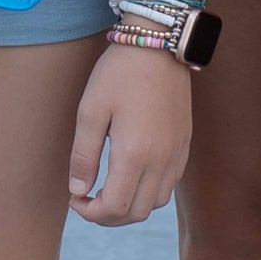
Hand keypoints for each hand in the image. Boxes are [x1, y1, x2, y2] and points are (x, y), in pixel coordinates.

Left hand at [68, 42, 191, 225]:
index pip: (115, 208)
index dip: (91, 213)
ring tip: (109, 188)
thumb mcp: (90, 110)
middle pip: (136, 213)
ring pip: (156, 202)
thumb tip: (79, 190)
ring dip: (130, 205)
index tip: (76, 198)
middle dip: (108, 215)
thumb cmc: (119, 73)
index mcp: (134, 154)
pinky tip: (132, 173)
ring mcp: (176, 152)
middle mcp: (160, 160)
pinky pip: (170, 183)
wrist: (158, 44)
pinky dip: (149, 191)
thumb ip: (83, 155)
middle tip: (88, 198)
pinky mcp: (184, 143)